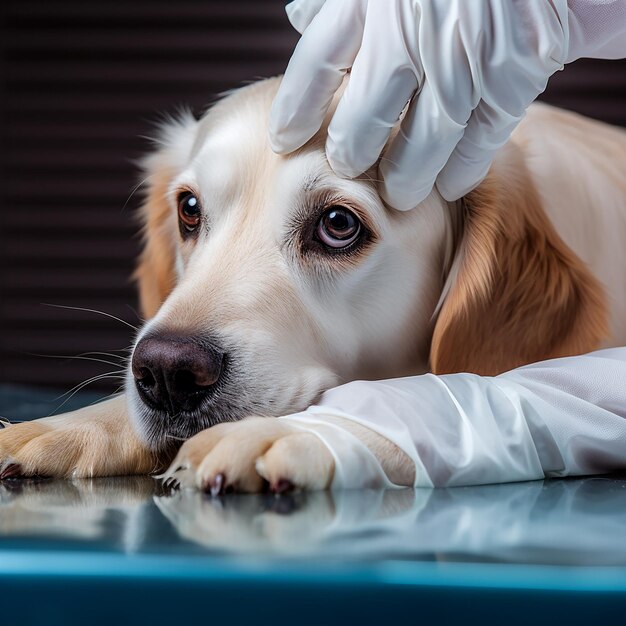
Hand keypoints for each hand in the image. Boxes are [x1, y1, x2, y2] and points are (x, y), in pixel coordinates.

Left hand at [269, 0, 568, 209]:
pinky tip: (448, 185)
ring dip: (406, 180)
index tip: (285, 141)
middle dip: (351, 155)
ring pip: (421, 145)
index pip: (316, 65)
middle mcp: (411, 31)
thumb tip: (303, 20)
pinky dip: (461, 172)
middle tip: (348, 168)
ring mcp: (463, 58)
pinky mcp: (513, 75)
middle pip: (364, 121)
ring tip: (399, 192)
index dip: (296, 111)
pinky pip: (479, 142)